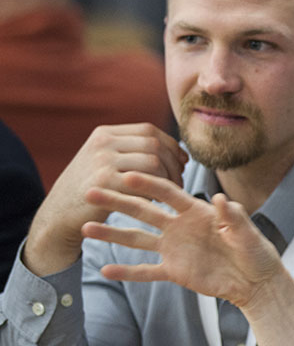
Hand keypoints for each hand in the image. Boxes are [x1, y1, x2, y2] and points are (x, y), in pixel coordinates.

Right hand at [23, 124, 186, 274]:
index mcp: (104, 134)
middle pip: (154, 144)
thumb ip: (132, 151)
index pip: (149, 130)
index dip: (171, 145)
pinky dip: (157, 191)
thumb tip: (177, 150)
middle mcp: (103, 143)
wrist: (59, 214)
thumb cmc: (91, 190)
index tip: (182, 161)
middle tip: (179, 181)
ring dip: (169, 178)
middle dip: (174, 163)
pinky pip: (144, 182)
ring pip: (153, 162)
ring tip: (171, 192)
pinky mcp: (104, 183)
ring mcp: (102, 161)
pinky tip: (159, 201)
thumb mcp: (105, 161)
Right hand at [81, 171, 284, 308]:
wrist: (255, 280)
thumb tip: (221, 199)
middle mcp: (179, 227)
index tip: (126, 174)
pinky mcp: (174, 271)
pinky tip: (104, 270)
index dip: (149, 184)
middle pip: (144, 211)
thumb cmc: (255, 250)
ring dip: (113, 234)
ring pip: (138, 240)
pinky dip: (127, 272)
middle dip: (118, 201)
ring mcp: (174, 249)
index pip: (168, 193)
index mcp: (196, 211)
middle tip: (91, 191)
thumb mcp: (247, 232)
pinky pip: (146, 271)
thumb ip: (232, 217)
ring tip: (86, 228)